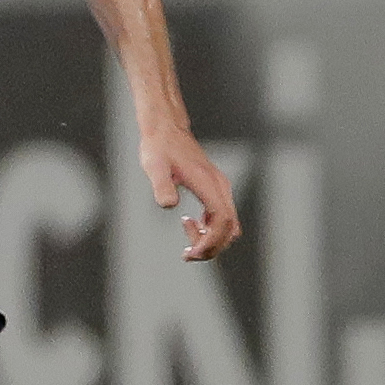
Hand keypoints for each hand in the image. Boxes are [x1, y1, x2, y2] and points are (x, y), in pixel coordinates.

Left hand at [142, 125, 238, 260]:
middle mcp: (220, 187)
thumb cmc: (159, 148)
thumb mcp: (154, 166)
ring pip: (229, 225)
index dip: (211, 241)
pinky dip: (210, 229)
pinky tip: (189, 224)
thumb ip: (162, 185)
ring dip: (212, 240)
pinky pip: (222, 217)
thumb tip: (169, 205)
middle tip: (187, 254)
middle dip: (211, 247)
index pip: (222, 220)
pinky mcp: (215, 189)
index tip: (191, 252)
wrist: (166, 129)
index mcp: (208, 183)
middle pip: (229, 227)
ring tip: (187, 243)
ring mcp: (219, 188)